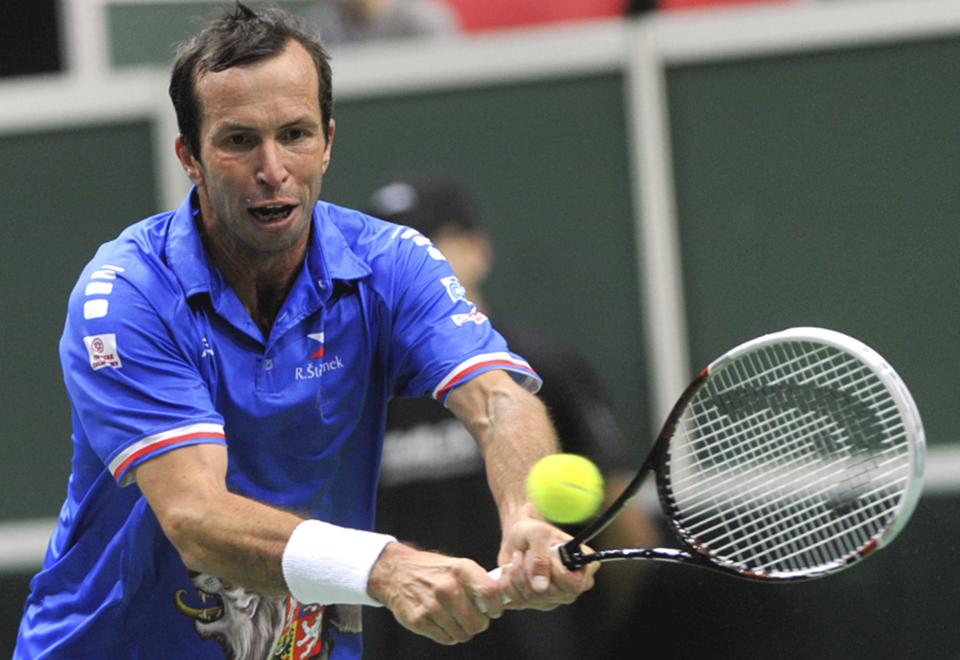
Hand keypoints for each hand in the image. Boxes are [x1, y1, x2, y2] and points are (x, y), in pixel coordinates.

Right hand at [367, 542, 504, 644]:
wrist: (397, 571)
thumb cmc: (434, 571)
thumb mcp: (459, 566)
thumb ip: (479, 582)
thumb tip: (502, 602)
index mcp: (462, 570)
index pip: (491, 593)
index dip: (496, 607)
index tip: (492, 610)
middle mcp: (448, 587)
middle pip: (478, 622)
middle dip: (478, 623)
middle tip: (472, 616)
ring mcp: (432, 605)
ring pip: (463, 634)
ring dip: (462, 630)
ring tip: (454, 617)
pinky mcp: (419, 619)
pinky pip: (446, 639)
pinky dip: (448, 634)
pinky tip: (441, 621)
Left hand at [495, 504, 597, 610]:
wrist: (518, 537)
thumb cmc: (533, 532)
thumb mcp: (538, 534)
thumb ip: (540, 558)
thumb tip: (540, 587)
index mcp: (584, 567)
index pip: (575, 584)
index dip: (557, 573)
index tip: (546, 555)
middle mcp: (572, 587)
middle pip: (551, 594)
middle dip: (530, 571)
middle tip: (525, 553)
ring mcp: (554, 598)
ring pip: (531, 598)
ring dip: (516, 574)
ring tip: (518, 558)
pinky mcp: (534, 603)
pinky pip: (517, 601)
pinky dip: (507, 584)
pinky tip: (509, 570)